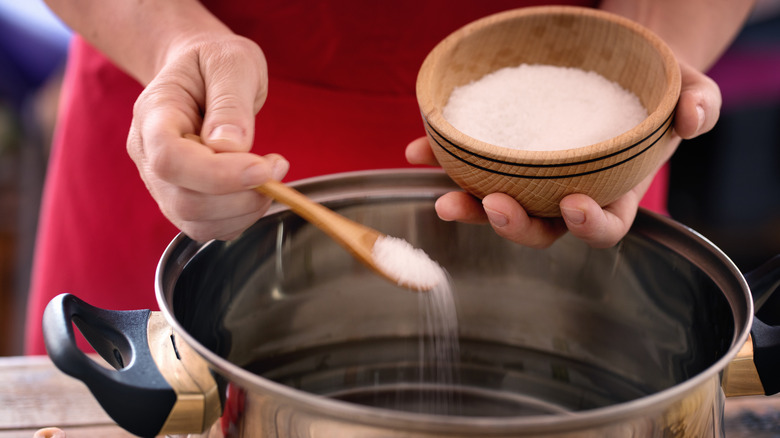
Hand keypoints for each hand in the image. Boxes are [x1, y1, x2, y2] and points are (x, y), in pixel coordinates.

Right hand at [127, 35, 288, 241]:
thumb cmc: (214, 61)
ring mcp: (162, 183)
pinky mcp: (182, 200)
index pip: (170, 160)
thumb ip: (230, 102)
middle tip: (277, 166)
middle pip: (185, 201)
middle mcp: (148, 155)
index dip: (217, 175)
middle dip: (242, 195)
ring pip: (197, 222)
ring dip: (245, 210)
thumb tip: (231, 146)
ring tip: (270, 175)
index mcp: (153, 115)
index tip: (263, 168)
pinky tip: (256, 189)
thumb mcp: (232, 62)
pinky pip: (208, 229)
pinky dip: (241, 218)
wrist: (201, 71)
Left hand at [406, 60, 720, 247]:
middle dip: (514, 225)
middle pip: (540, 228)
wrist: (621, 65)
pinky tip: (418, 151)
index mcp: (615, 191)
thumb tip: (692, 116)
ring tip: (442, 194)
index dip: (588, 226)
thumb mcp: (690, 89)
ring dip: (469, 206)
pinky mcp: (505, 157)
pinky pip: (473, 167)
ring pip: (498, 207)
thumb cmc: (658, 88)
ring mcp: (533, 179)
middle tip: (493, 205)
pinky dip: (443, 161)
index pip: (603, 227)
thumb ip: (698, 104)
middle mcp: (569, 194)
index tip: (572, 206)